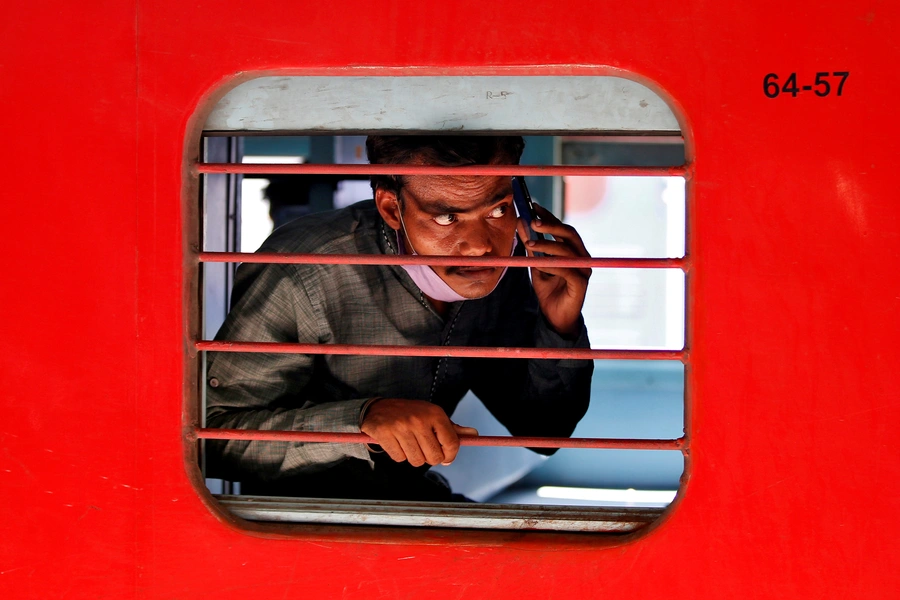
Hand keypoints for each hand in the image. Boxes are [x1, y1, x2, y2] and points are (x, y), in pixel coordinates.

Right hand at [360, 399, 478, 465]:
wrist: (379, 408)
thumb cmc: (411, 414)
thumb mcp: (433, 416)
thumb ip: (453, 428)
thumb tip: (474, 435)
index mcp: (434, 413)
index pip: (452, 443)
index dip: (450, 456)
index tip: (446, 458)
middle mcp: (419, 419)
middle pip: (434, 457)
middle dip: (430, 458)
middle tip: (424, 449)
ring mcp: (401, 427)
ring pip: (416, 460)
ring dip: (413, 457)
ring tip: (409, 444)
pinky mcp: (384, 433)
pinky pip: (399, 458)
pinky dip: (398, 455)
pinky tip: (396, 443)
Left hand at [517, 204, 590, 337]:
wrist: (555, 317)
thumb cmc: (548, 289)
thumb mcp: (536, 265)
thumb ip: (532, 247)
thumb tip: (521, 224)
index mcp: (572, 250)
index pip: (562, 228)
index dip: (549, 216)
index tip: (533, 206)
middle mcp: (582, 256)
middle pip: (568, 234)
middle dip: (550, 225)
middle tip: (531, 220)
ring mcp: (584, 269)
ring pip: (566, 250)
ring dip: (546, 244)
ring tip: (528, 243)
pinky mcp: (581, 283)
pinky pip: (566, 269)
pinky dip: (551, 264)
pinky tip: (537, 262)